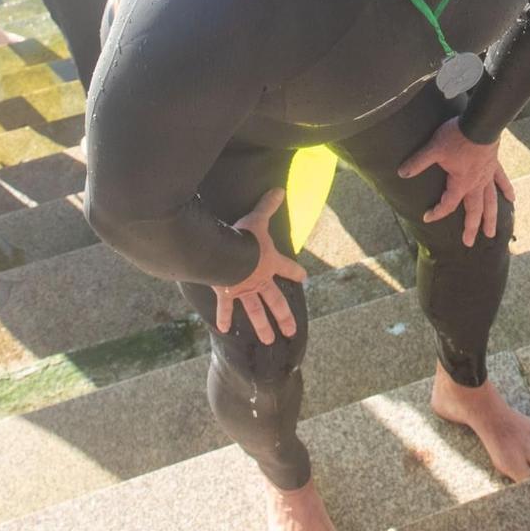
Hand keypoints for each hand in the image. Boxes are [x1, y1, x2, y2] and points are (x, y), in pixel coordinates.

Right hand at [213, 188, 307, 343]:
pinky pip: (226, 307)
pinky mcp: (227, 293)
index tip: (305, 278)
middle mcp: (260, 281)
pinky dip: (225, 317)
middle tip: (291, 332)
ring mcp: (244, 290)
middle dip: (284, 317)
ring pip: (256, 312)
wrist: (226, 253)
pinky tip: (226, 329)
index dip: (297, 273)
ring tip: (270, 341)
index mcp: (270, 263)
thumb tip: (279, 189)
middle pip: (276, 302)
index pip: (289, 268)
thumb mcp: (258, 219)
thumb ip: (268, 206)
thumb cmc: (244, 236)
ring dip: (262, 327)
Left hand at [397, 116, 514, 247]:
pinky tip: (512, 199)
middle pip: (474, 211)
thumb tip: (402, 173)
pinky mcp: (494, 165)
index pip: (448, 204)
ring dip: (491, 218)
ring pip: (491, 201)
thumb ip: (418, 162)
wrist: (480, 122)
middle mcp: (476, 184)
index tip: (427, 217)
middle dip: (471, 228)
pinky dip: (507, 190)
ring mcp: (487, 175)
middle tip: (469, 243)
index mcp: (461, 183)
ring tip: (492, 233)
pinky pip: (502, 180)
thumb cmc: (457, 136)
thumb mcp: (434, 148)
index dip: (437, 212)